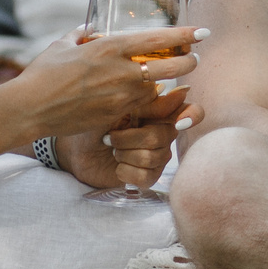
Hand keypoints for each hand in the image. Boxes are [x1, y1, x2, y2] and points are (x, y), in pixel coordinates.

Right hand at [0, 27, 203, 148]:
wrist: (30, 109)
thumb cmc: (43, 74)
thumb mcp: (63, 46)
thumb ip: (81, 35)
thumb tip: (88, 29)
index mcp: (109, 47)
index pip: (158, 39)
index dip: (184, 35)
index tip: (201, 32)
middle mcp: (121, 71)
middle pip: (172, 66)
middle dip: (188, 61)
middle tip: (193, 57)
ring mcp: (121, 96)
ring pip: (159, 88)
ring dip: (168, 82)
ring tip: (172, 76)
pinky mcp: (116, 115)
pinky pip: (141, 105)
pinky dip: (147, 99)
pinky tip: (146, 95)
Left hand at [59, 85, 200, 190]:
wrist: (75, 149)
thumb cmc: (94, 123)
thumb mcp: (117, 106)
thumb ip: (148, 101)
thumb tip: (181, 91)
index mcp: (158, 113)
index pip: (190, 112)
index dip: (192, 116)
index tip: (180, 122)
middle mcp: (162, 134)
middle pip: (162, 137)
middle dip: (130, 137)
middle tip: (111, 135)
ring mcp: (156, 156)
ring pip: (153, 158)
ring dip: (124, 154)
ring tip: (112, 149)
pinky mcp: (147, 176)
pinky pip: (146, 176)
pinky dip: (125, 171)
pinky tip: (117, 166)